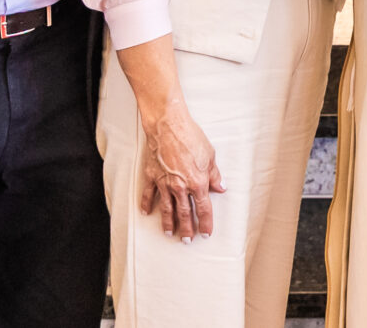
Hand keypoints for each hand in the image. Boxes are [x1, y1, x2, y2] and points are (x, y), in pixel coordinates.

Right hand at [137, 96, 224, 240]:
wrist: (169, 126)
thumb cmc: (190, 137)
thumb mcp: (210, 155)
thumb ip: (214, 174)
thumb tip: (220, 187)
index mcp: (197, 182)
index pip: (203, 209)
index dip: (205, 223)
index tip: (206, 233)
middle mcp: (181, 187)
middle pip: (184, 213)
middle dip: (187, 229)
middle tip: (187, 241)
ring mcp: (165, 183)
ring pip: (167, 209)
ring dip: (168, 223)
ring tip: (169, 233)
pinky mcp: (152, 176)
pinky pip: (149, 194)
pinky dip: (147, 204)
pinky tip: (146, 212)